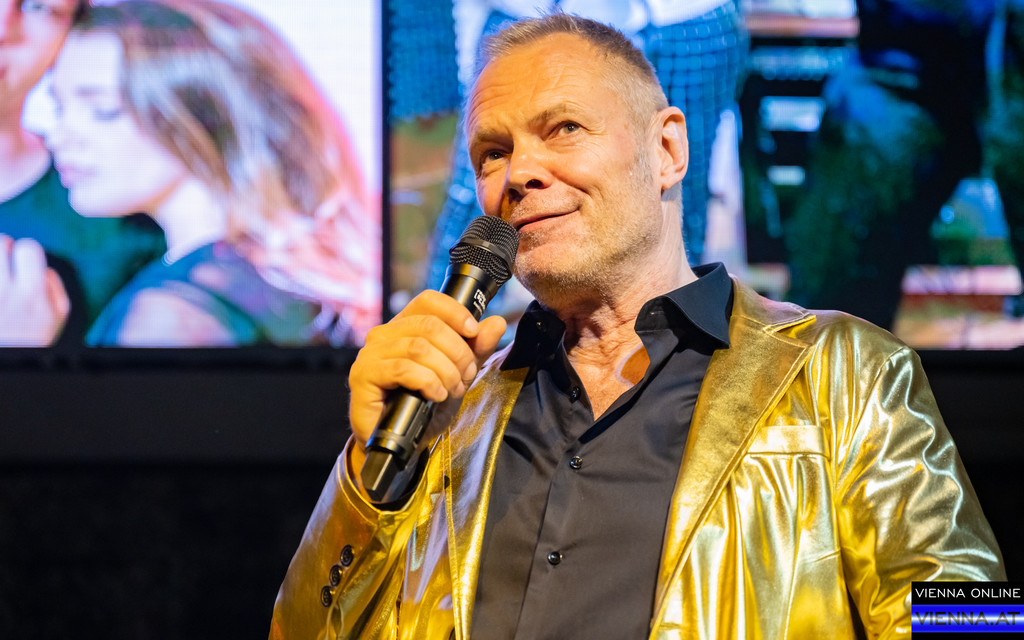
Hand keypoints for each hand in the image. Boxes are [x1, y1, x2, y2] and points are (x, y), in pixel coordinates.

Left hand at [0, 235, 70, 346]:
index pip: (28, 247)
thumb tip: (43, 268)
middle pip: (0, 242)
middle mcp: (4, 292)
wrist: (7, 367)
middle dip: (3, 248)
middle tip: (3, 265)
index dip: (25, 251)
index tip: (21, 262)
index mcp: (32, 295)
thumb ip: (55, 288)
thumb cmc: (27, 343)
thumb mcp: (57, 321)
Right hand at [347, 289, 506, 485]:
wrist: (403, 442)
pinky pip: (403, 369)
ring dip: (446, 370)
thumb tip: (497, 323)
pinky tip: (436, 395)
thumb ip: (477, 349)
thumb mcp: (459, 373)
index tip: (473, 332)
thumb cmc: (425, 406)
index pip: (428, 300)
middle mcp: (383, 335)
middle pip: (429, 325)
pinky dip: (428, 382)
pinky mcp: (363, 376)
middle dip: (458, 352)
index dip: (455, 312)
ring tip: (452, 389)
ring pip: (419, 347)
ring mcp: (370, 354)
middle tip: (466, 375)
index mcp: (404, 326)